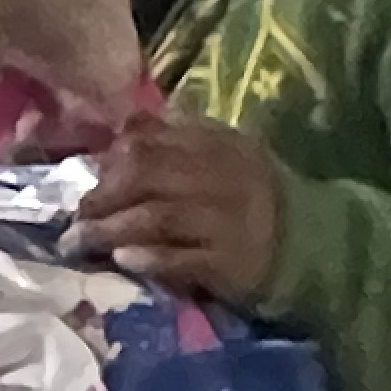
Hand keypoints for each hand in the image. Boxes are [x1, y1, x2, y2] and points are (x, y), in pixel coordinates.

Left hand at [71, 113, 286, 302]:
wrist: (314, 244)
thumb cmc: (254, 200)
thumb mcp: (222, 157)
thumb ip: (175, 142)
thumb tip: (123, 127)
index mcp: (217, 144)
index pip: (150, 142)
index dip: (111, 161)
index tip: (88, 183)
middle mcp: (221, 176)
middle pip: (147, 176)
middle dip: (102, 197)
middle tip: (75, 218)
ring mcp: (227, 221)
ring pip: (156, 217)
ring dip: (110, 230)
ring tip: (80, 243)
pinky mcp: (231, 263)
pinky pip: (182, 259)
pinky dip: (149, 258)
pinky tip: (124, 260)